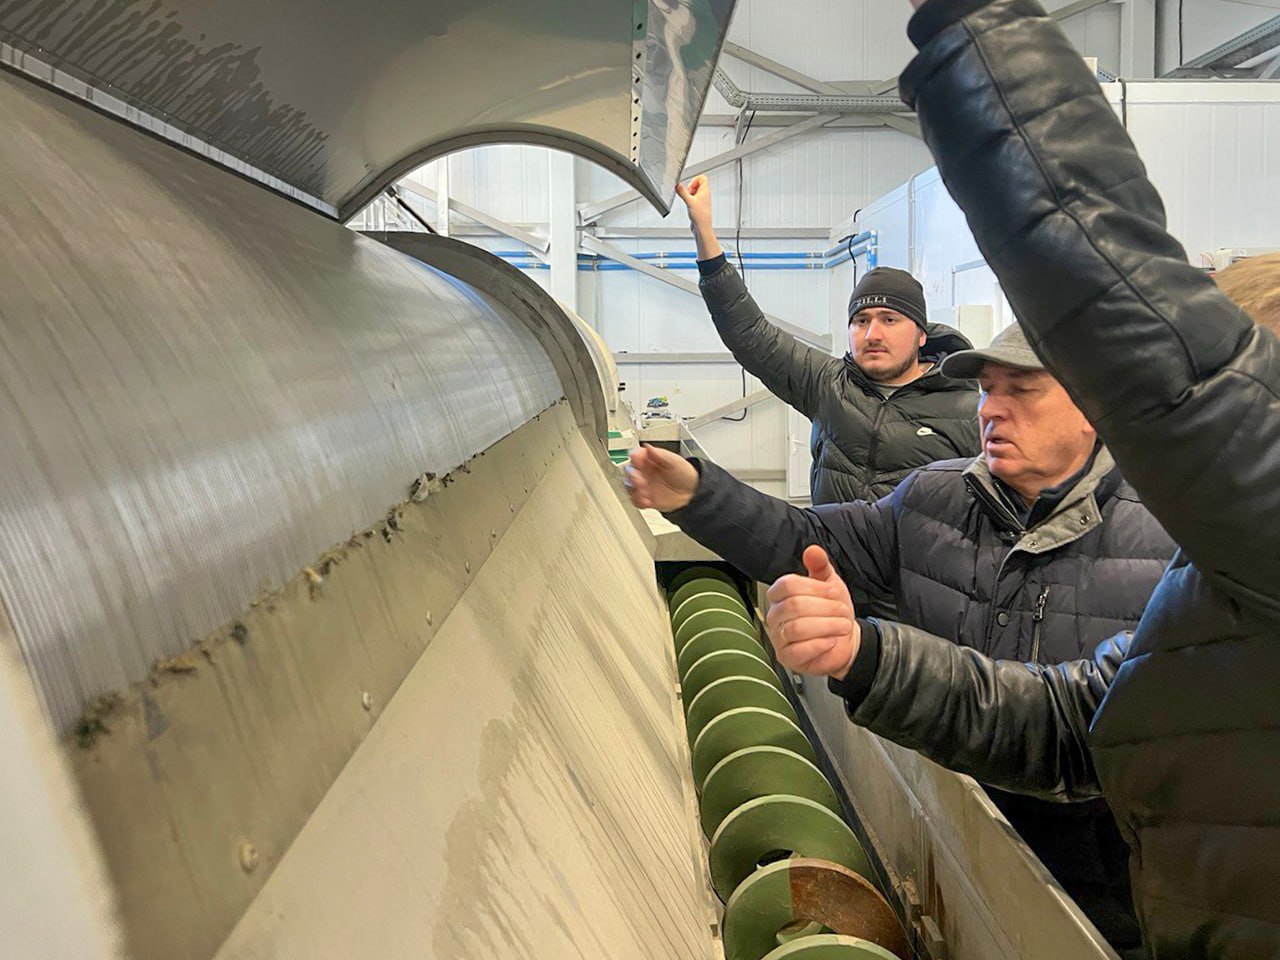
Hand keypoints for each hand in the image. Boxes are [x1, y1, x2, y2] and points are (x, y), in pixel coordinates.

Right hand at [624, 445, 698, 511]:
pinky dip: (638, 500)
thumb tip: (648, 448)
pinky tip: (646, 500)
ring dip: (633, 488)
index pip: (635, 456)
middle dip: (631, 475)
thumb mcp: (675, 461)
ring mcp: (643, 485)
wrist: (692, 493)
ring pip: (629, 486)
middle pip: (629, 471)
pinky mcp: (645, 498)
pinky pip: (635, 500)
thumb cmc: (684, 474)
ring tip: (643, 489)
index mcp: (649, 460)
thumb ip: (661, 455)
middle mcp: (644, 472)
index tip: (636, 460)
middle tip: (638, 477)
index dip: (634, 458)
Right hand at [674, 175, 722, 260]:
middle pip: (697, 183)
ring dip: (689, 194)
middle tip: (689, 194)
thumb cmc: (700, 216)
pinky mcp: (698, 205)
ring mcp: (701, 200)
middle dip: (690, 187)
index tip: (690, 187)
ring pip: (694, 191)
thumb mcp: (689, 202)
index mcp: (705, 191)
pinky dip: (689, 200)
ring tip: (689, 201)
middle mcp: (704, 195)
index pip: (702, 177)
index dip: (694, 180)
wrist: (702, 228)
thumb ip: (682, 192)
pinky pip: (693, 198)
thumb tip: (677, 185)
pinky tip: (689, 206)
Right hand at [765, 546, 859, 678]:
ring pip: (797, 628)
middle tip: (843, 611)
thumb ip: (820, 566)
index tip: (834, 591)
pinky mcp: (786, 657)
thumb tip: (813, 550)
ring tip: (842, 626)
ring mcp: (778, 637)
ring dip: (827, 626)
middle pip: (794, 606)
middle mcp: (775, 615)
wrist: (843, 640)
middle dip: (826, 608)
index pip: (788, 584)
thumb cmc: (832, 612)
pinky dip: (820, 644)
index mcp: (780, 594)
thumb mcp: (830, 585)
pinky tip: (831, 641)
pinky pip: (800, 650)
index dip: (815, 588)